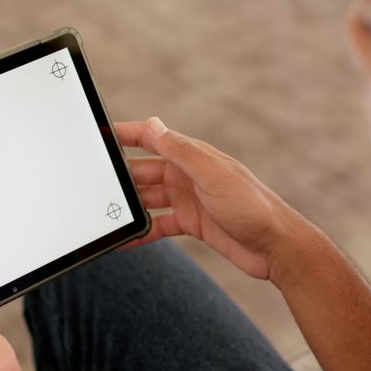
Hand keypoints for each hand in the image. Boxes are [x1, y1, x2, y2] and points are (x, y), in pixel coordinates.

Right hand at [116, 117, 309, 279]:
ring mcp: (189, 200)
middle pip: (143, 171)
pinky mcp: (192, 224)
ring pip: (148, 199)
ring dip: (129, 206)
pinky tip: (124, 239)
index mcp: (192, 157)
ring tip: (105, 215)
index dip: (125, 135)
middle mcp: (188, 175)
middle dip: (120, 177)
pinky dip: (141, 231)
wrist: (276, 247)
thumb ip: (181, 150)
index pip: (151, 138)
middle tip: (94, 185)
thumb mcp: (212, 175)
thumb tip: (152, 123)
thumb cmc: (252, 207)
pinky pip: (158, 225)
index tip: (98, 136)